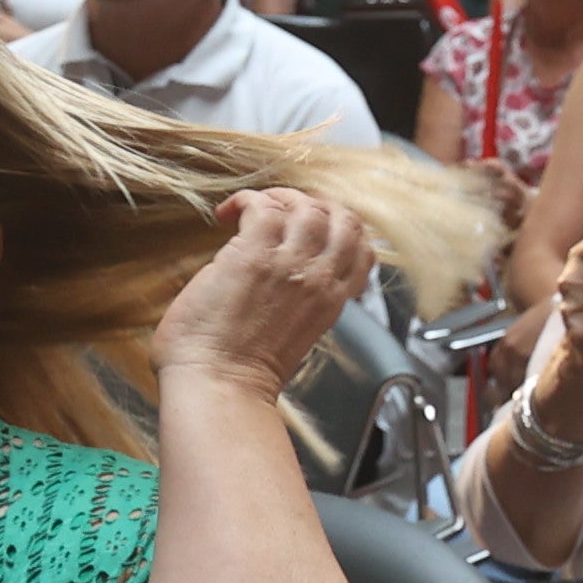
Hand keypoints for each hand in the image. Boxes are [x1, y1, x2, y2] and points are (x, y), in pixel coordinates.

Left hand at [152, 189, 378, 392]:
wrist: (219, 384)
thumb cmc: (242, 371)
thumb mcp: (297, 334)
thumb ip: (302, 301)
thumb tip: (283, 278)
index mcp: (333, 300)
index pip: (362, 247)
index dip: (340, 227)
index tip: (310, 227)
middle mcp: (320, 279)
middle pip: (344, 218)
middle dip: (315, 204)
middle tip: (282, 209)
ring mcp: (290, 265)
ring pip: (308, 207)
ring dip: (280, 198)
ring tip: (253, 209)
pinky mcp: (254, 256)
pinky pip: (263, 206)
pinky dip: (245, 201)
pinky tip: (227, 214)